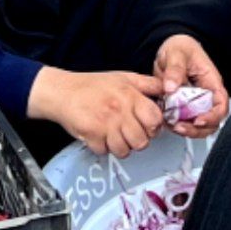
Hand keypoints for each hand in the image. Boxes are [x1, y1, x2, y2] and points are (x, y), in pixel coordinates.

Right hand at [29, 68, 165, 156]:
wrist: (62, 91)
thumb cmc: (92, 85)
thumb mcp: (124, 77)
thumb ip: (147, 84)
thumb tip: (168, 88)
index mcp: (130, 95)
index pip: (154, 119)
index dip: (154, 126)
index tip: (147, 125)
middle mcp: (119, 110)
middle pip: (141, 141)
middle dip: (137, 140)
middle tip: (129, 133)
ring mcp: (105, 124)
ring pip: (124, 150)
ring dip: (120, 146)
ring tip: (114, 135)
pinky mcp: (91, 134)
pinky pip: (104, 151)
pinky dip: (102, 147)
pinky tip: (99, 136)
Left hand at [153, 34, 227, 136]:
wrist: (168, 49)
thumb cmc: (180, 47)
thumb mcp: (177, 52)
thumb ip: (175, 69)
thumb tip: (171, 87)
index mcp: (211, 82)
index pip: (221, 104)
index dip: (213, 116)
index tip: (197, 121)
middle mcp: (206, 95)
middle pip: (212, 121)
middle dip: (197, 129)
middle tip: (180, 127)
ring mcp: (195, 103)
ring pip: (199, 125)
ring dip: (186, 130)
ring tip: (172, 125)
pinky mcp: (182, 107)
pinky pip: (184, 122)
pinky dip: (175, 125)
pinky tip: (166, 120)